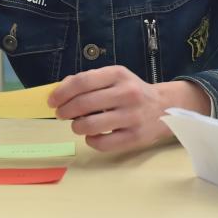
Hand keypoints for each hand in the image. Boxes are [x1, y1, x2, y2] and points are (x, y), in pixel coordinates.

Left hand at [47, 65, 209, 152]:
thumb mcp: (115, 77)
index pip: (82, 82)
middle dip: (65, 111)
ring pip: (90, 125)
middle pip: (83, 104)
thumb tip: (60, 91)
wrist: (165, 107)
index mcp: (119, 74)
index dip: (62, 92)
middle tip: (61, 114)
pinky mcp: (134, 137)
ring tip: (78, 124)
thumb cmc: (132, 91)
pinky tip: (92, 135)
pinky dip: (91, 140)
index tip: (52, 101)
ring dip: (76, 126)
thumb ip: (89, 81)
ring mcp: (132, 116)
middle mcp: (127, 93)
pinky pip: (102, 143)